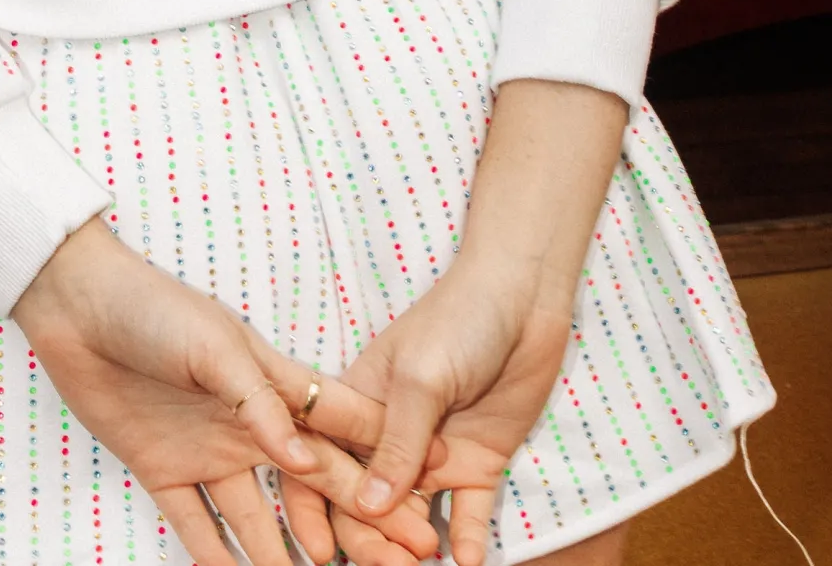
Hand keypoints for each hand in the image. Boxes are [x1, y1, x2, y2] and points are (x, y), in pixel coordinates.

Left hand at [11, 217, 439, 565]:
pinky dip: (220, 561)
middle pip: (313, 485)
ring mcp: (207, 451)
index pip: (338, 430)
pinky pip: (197, 528)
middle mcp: (247, 425)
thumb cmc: (153, 308)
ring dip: (290, 556)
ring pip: (261, 518)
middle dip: (358, 522)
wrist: (76, 306)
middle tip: (403, 561)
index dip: (381, 462)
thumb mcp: (213, 347)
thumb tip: (305, 462)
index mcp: (269, 384)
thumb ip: (260, 403)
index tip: (430, 494)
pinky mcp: (162, 470)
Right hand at [329, 248, 574, 564]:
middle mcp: (389, 438)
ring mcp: (434, 454)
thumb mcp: (419, 378)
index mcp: (356, 406)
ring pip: (411, 518)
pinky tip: (470, 561)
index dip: (311, 507)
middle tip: (392, 563)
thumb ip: (397, 443)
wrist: (526, 299)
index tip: (321, 551)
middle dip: (369, 538)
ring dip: (412, 547)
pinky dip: (467, 543)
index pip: (319, 463)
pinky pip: (468, 515)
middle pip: (364, 502)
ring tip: (425, 562)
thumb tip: (368, 507)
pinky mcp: (478, 464)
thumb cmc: (459, 319)